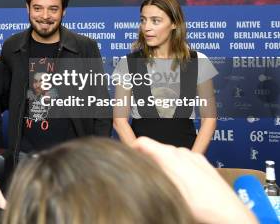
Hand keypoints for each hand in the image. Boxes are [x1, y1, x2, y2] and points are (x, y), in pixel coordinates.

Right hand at [131, 137, 256, 223]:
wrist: (229, 214)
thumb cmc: (202, 206)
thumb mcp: (168, 190)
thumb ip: (152, 173)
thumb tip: (136, 166)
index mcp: (171, 155)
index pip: (143, 142)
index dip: (131, 148)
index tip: (127, 156)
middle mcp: (183, 152)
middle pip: (157, 149)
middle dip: (149, 160)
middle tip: (145, 175)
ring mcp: (194, 157)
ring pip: (171, 156)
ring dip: (165, 166)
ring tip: (165, 183)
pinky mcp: (204, 164)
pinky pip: (184, 161)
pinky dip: (178, 169)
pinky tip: (182, 185)